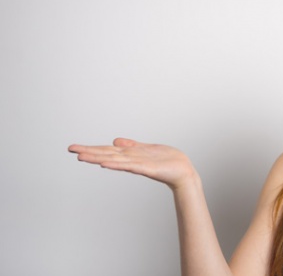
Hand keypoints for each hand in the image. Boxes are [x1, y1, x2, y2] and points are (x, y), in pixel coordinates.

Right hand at [68, 138, 197, 190]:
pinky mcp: (147, 168)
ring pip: (114, 160)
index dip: (91, 149)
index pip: (107, 151)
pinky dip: (117, 165)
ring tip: (82, 156)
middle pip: (106, 155)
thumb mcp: (147, 149)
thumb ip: (132, 146)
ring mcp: (137, 164)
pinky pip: (129, 166)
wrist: (182, 170)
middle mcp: (131, 160)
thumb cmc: (167, 161)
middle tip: (71, 150)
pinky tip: (105, 164)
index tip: (73, 148)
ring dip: (98, 158)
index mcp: (130, 155)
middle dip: (89, 152)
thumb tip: (115, 141)